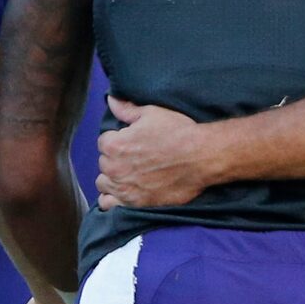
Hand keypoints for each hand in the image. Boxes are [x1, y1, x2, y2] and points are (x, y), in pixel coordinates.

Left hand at [96, 97, 214, 210]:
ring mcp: (123, 188)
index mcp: (114, 144)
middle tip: (133, 157)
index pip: (103, 142)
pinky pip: (108, 204)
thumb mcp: (151, 114)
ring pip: (104, 183)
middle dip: (115, 159)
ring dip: (112, 178)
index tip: (130, 141)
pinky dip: (111, 199)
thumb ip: (126, 110)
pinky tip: (122, 192)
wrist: (201, 158)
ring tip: (127, 174)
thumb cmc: (178, 133)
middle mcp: (114, 168)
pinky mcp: (134, 203)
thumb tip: (111, 100)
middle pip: (104, 163)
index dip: (117, 140)